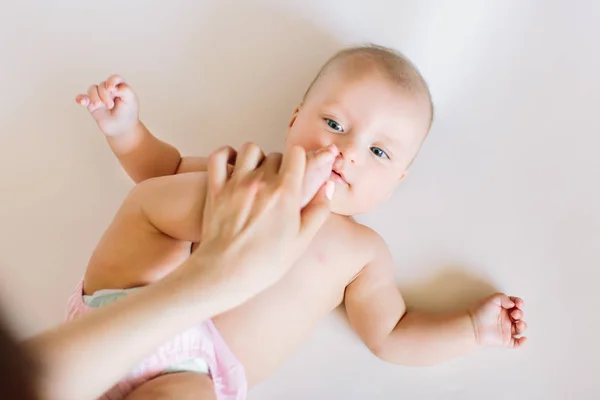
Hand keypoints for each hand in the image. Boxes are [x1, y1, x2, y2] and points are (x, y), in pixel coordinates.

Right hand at [75, 75, 138, 135]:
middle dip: (105, 95)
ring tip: (98, 105)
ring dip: (94, 97)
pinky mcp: (91, 105)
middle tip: (110, 106)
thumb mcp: (131, 100)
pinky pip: (82, 98)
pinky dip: (81, 98)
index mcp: (119, 87)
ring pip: (92, 89)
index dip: (111, 81)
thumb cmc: (128, 113)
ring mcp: (99, 97)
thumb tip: (111, 87)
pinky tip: (82, 102)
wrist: (122, 128)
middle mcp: (108, 90)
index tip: (111, 89)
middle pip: (102, 85)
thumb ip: (124, 90)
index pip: (114, 78)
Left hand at [194, 143, 334, 304]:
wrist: (226, 273)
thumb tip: (329, 186)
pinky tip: (234, 164)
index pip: (297, 154)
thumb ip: (319, 210)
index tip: (299, 170)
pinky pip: (219, 156)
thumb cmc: (265, 262)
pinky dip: (226, 154)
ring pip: (250, 149)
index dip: (300, 160)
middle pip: (275, 155)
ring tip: (257, 173)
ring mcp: (236, 183)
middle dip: (280, 165)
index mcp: (285, 192)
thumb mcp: (302, 240)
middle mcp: (261, 182)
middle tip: (278, 184)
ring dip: (256, 157)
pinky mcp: (215, 188)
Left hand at [469, 293, 526, 348]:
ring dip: (523, 326)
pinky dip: (521, 342)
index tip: (518, 303)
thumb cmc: (480, 311)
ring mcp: (505, 329)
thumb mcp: (493, 299)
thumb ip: (504, 298)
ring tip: (519, 324)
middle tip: (515, 314)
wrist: (473, 326)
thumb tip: (513, 304)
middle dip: (520, 314)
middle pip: (519, 316)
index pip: (515, 305)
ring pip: (519, 328)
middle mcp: (505, 318)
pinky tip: (523, 339)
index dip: (519, 303)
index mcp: (503, 308)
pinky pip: (516, 343)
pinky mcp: (504, 340)